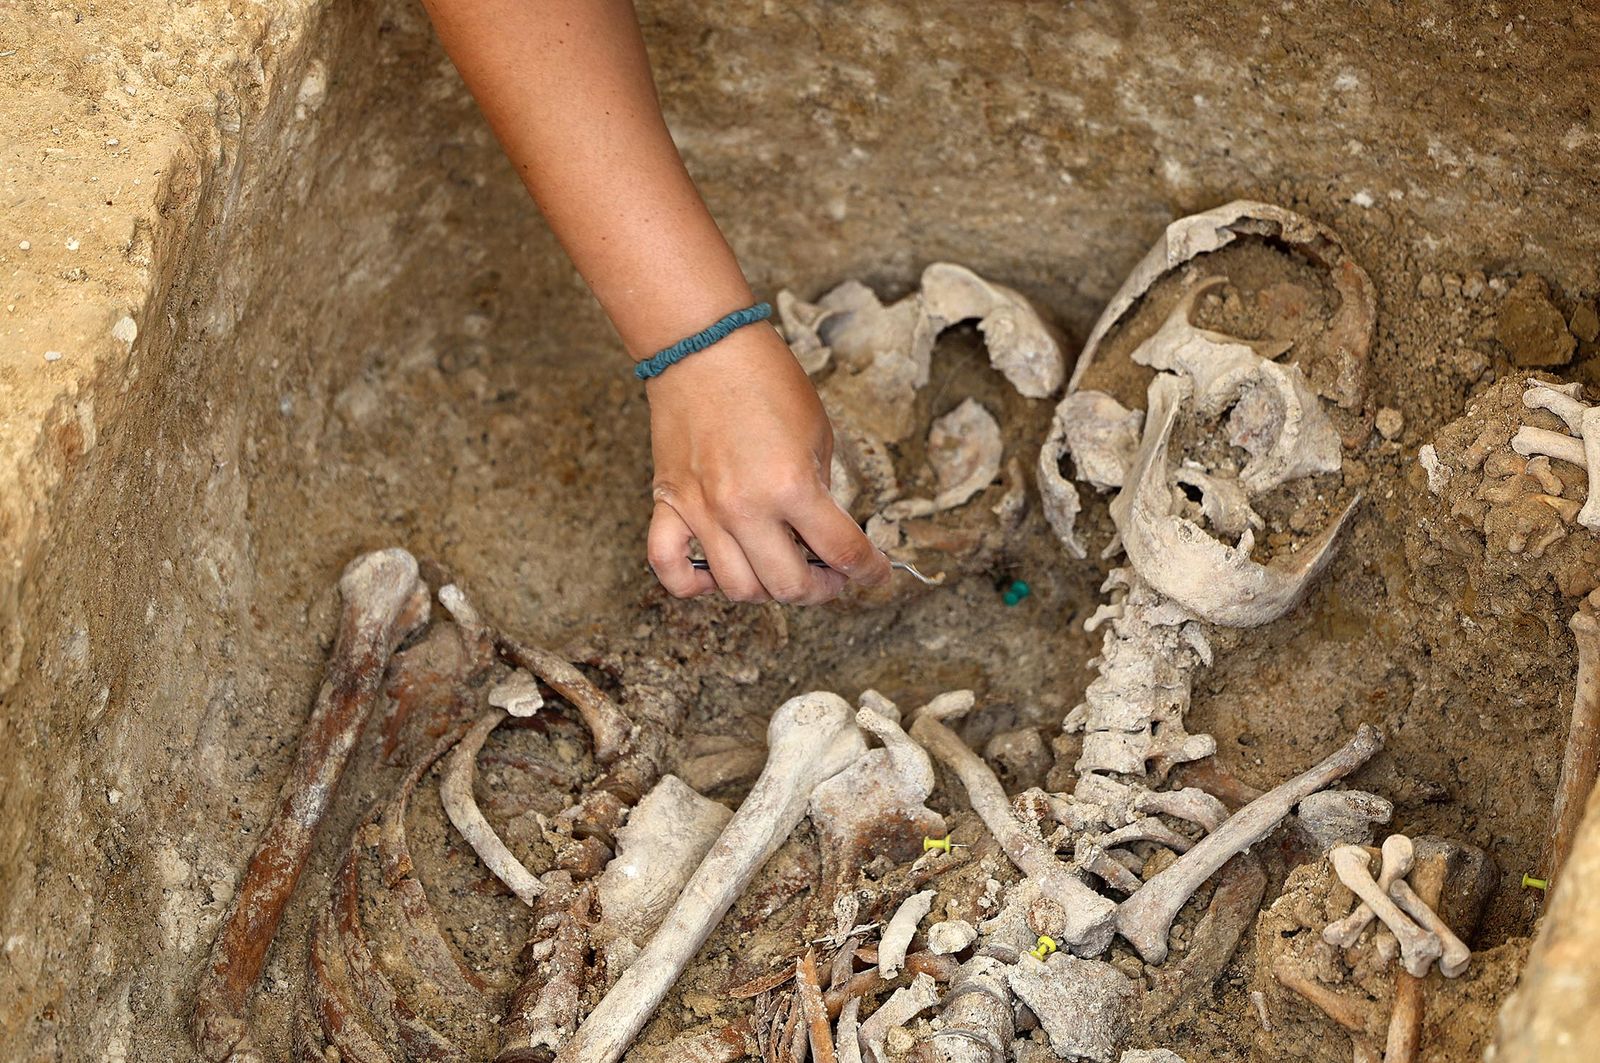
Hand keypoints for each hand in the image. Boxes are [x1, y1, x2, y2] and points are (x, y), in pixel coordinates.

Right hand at [644, 324, 891, 602]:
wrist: (704, 347)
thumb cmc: (765, 379)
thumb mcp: (817, 433)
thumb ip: (821, 491)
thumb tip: (821, 534)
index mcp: (792, 485)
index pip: (842, 551)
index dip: (869, 571)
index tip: (876, 574)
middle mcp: (745, 508)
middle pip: (789, 585)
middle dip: (821, 589)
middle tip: (830, 576)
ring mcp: (702, 511)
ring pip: (737, 588)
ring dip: (768, 590)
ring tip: (781, 571)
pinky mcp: (669, 504)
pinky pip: (668, 566)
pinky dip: (692, 584)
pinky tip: (715, 576)